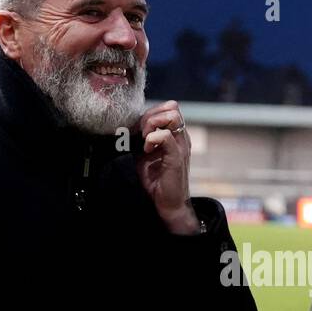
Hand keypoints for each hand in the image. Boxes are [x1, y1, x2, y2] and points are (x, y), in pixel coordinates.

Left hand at [136, 100, 199, 233]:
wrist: (168, 203)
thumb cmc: (157, 180)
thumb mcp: (145, 154)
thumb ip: (141, 139)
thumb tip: (130, 126)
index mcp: (175, 135)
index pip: (168, 108)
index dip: (152, 113)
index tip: (140, 129)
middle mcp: (181, 137)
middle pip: (172, 107)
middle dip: (151, 116)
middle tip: (142, 133)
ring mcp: (181, 145)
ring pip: (172, 116)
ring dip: (153, 124)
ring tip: (145, 139)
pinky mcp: (177, 156)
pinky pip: (166, 136)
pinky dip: (152, 138)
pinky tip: (147, 149)